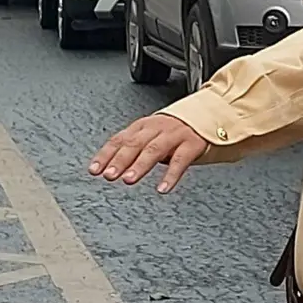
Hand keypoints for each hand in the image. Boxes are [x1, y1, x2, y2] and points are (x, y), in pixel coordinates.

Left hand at [88, 113, 209, 193]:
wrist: (208, 115)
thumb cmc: (176, 130)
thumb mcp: (152, 135)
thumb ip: (135, 147)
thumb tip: (112, 164)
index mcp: (143, 126)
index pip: (119, 140)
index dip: (105, 155)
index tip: (94, 170)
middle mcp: (156, 128)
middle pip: (134, 144)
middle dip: (120, 160)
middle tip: (109, 175)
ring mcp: (174, 135)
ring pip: (153, 149)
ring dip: (139, 165)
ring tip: (129, 180)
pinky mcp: (192, 144)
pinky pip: (180, 160)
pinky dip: (171, 175)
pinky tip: (163, 188)